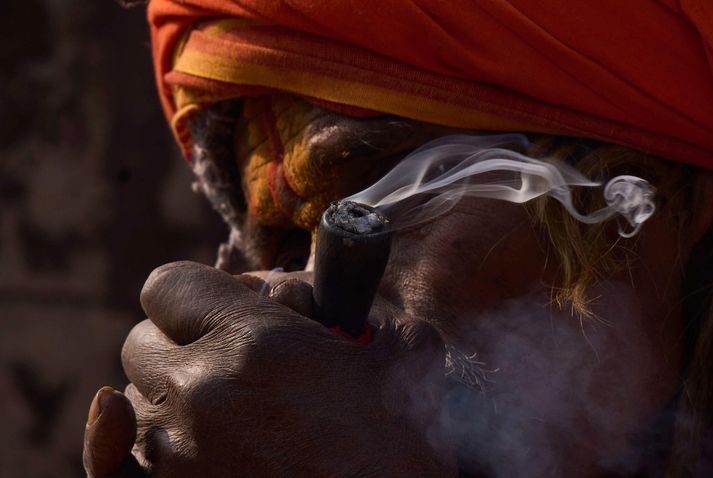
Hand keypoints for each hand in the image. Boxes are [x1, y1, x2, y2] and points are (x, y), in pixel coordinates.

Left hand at [82, 261, 454, 476]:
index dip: (199, 293)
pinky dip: (126, 445)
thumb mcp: (406, 350)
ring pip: (131, 401)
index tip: (228, 307)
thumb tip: (310, 301)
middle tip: (228, 361)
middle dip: (182, 343)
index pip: (170, 285)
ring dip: (168, 398)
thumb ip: (351, 305)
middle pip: (143, 343)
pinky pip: (113, 463)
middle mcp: (199, 393)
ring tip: (221, 415)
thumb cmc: (406, 443)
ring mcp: (175, 456)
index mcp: (256, 342)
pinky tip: (150, 435)